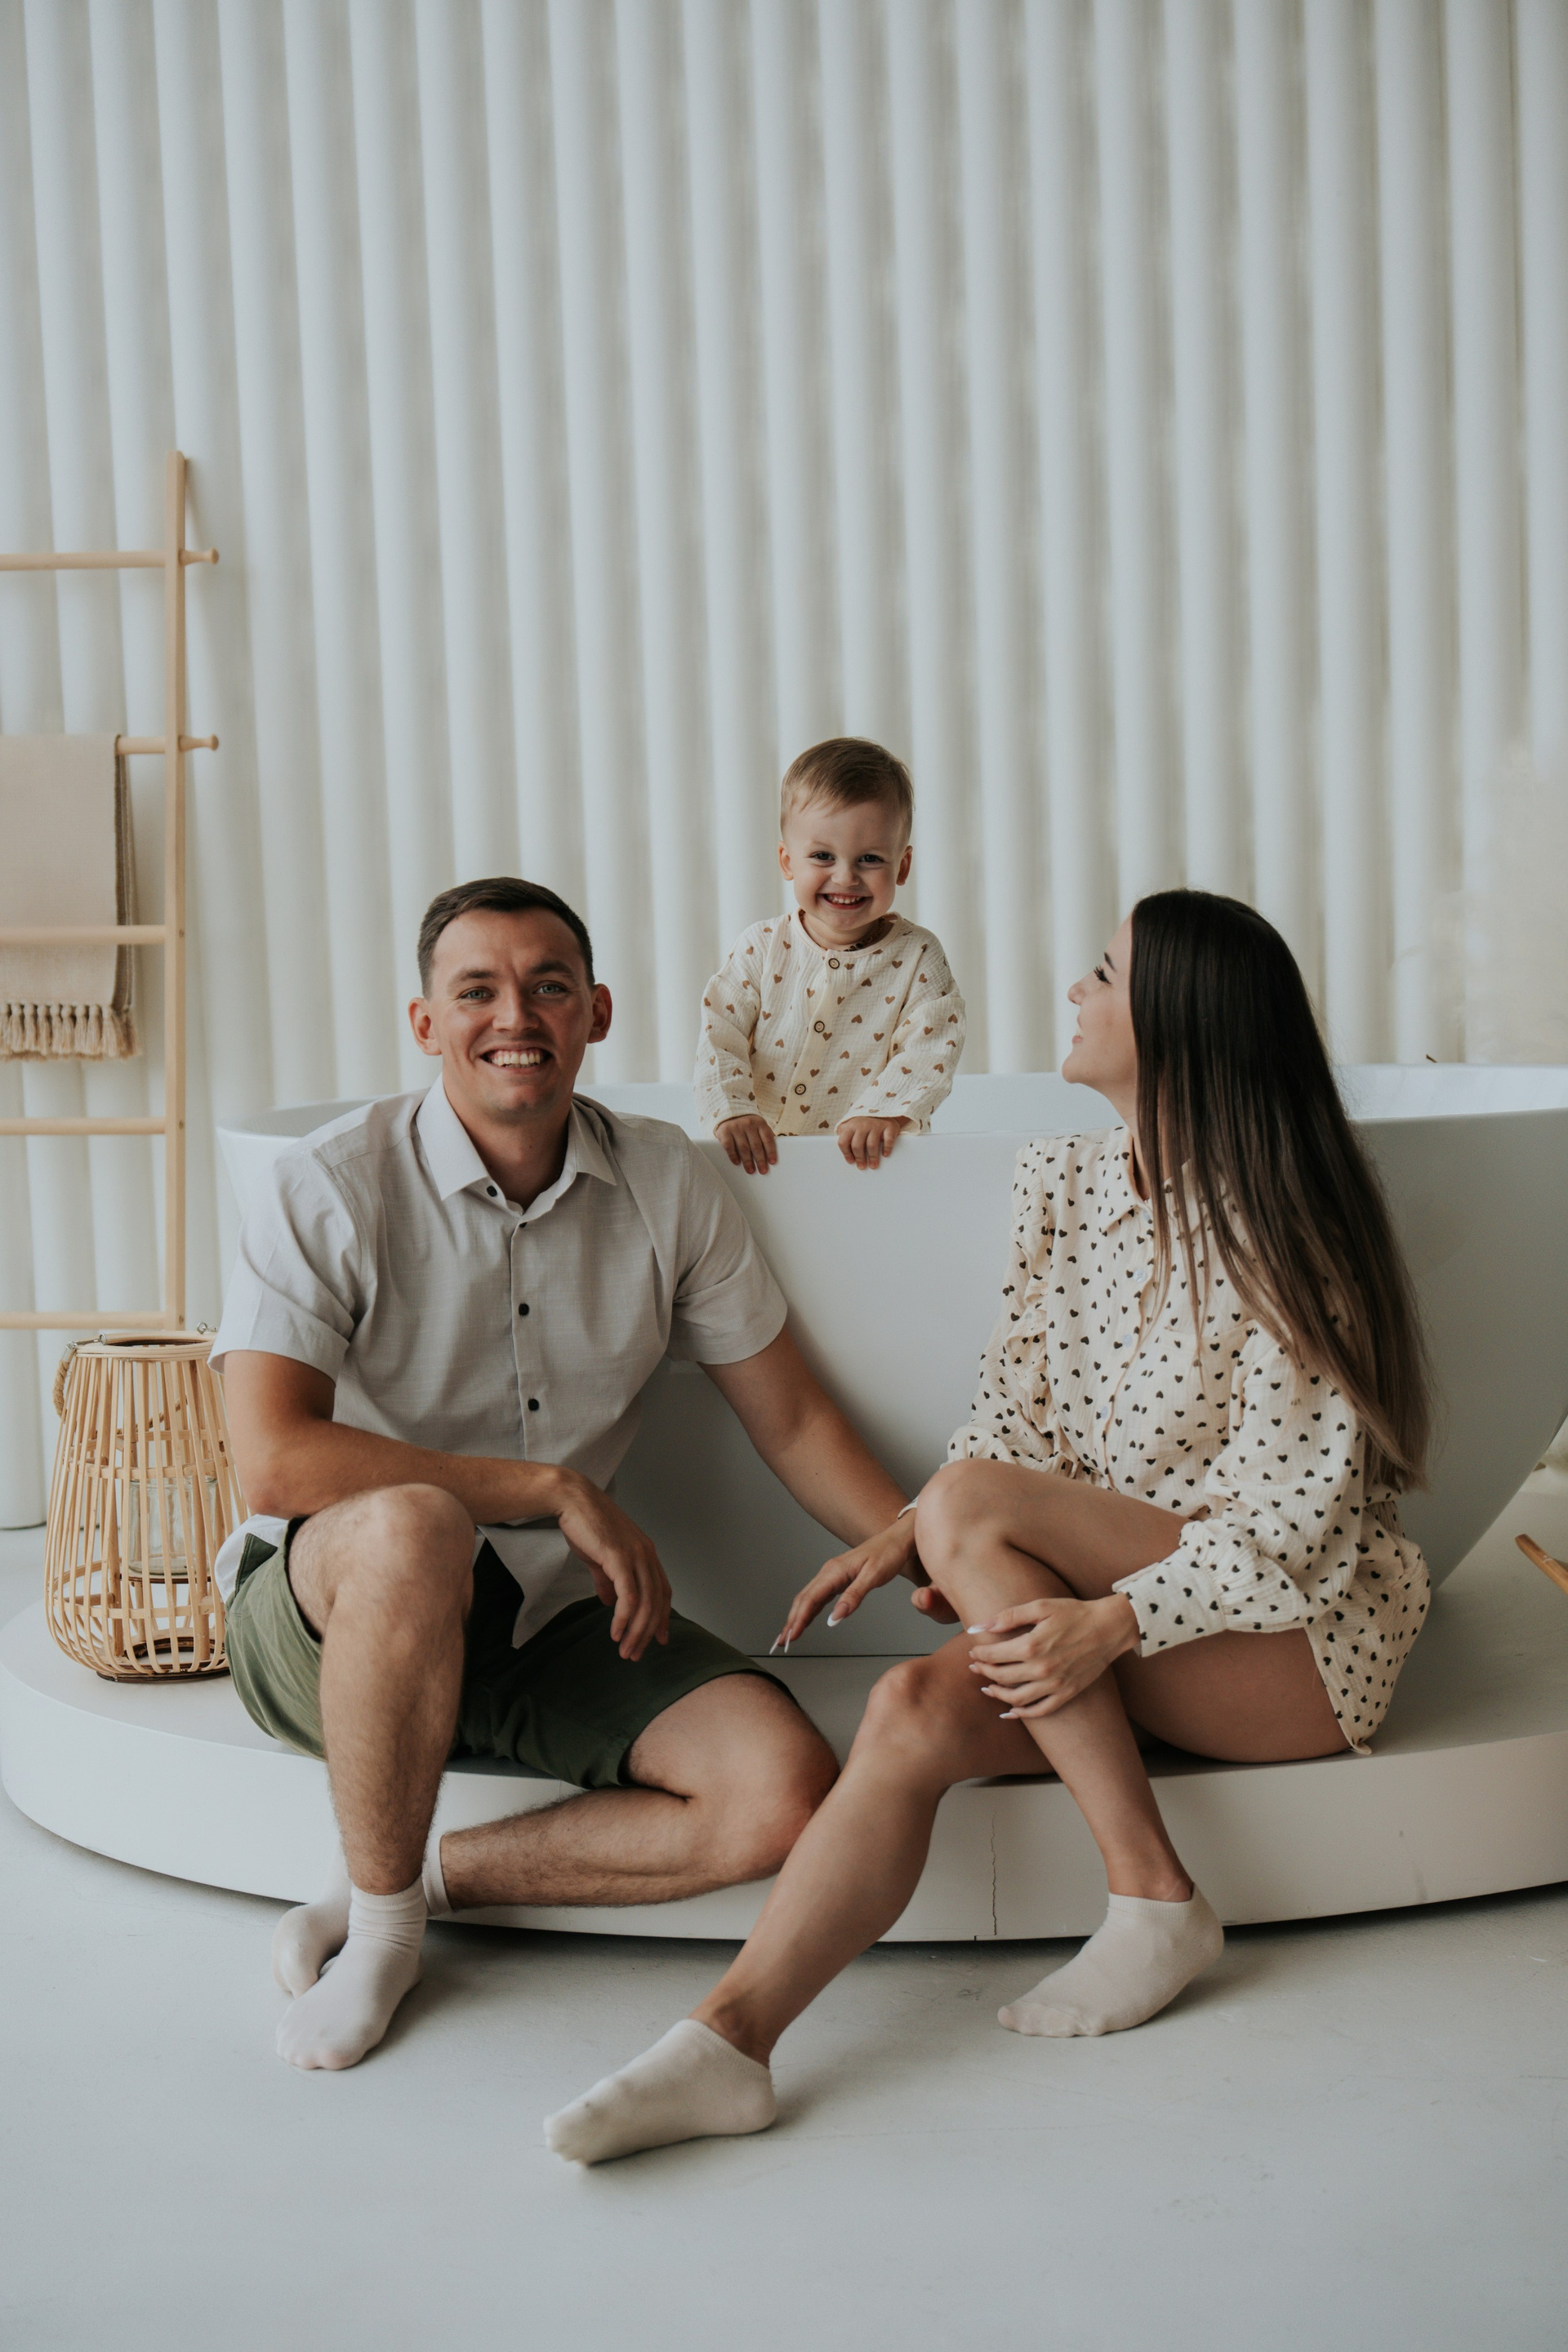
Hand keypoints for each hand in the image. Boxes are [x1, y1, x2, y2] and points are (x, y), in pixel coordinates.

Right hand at [551, 1472, 671, 1660]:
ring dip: (636, 1631)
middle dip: (648, 1632)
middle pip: (657, 1602)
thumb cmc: (585, 1524)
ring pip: (645, 1603)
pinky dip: (624, 1618)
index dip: (662, 1616)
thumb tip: (608, 1601)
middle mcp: (647, 1555)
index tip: (658, 1639)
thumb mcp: (600, 1557)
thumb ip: (607, 1579)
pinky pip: (628, 1596)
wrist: (572, 1499)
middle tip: (636, 1653)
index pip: (663, 1591)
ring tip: (625, 1650)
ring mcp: (635, 1555)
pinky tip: (615, 1631)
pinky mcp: (619, 1558)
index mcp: (646, 1553)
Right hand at [717, 1115, 778, 1174]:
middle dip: (760, 1160)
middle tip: (762, 1171)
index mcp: (760, 1123)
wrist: (729, 1114)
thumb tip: (771, 1156)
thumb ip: (764, 1137)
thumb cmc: (747, 1126)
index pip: (767, 1138)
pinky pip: (729, 1146)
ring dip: (747, 1161)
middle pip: (756, 1145)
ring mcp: (736, 1127)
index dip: (771, 1151)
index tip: (772, 1162)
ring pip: (743, 1147)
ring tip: (750, 1170)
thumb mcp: (758, 1127)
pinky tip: (737, 1162)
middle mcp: (748, 1124)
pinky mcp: (724, 1131)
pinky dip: (733, 1156)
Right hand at [774, 1513, 924, 1646]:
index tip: (790, 1637)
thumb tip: (835, 1617)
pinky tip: (806, 1619)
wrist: (897, 1539)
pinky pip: (818, 1596)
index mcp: (834, 1571)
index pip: (810, 1599)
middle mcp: (829, 1572)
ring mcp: (832, 1575)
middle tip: (782, 1642)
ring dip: (797, 1616)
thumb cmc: (888, 1554)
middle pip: (803, 1599)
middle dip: (791, 1621)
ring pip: (808, 1598)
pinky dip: (809, 1610)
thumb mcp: (874, 1576)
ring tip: (788, 1635)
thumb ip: (854, 1596)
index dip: (798, 1619)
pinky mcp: (838, 1579)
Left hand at [836, 1115, 908, 1169]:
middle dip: (859, 1158)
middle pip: (857, 1145)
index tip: (851, 1161)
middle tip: (862, 1166)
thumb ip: (845, 1134)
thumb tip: (843, 1151)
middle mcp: (863, 1125)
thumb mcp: (852, 1125)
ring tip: (873, 1165)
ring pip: (871, 1144)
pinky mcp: (889, 1126)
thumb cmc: (865, 1123)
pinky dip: (887, 1148)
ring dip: (872, 1157)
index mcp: (851, 1126)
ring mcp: (876, 1125)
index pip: (843, 1141)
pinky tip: (885, 1154)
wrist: (884, 1110)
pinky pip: (888, 1140)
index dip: (846, 1153)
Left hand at [966, 1594, 1139, 1719]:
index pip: (994, 1655)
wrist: (1110, 1627)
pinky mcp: (1067, 1693)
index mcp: (1032, 1645)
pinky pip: (1041, 1710)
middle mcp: (1041, 1669)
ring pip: (1017, 1698)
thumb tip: (978, 1627)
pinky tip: (1012, 1711)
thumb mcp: (1040, 1607)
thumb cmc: (1075, 1613)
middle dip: (984, 1671)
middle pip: (1001, 1677)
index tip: (974, 1650)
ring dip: (998, 1695)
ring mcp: (1055, 1684)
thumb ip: (1008, 1616)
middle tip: (975, 1666)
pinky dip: (1023, 1714)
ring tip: (987, 1688)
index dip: (980, 1653)